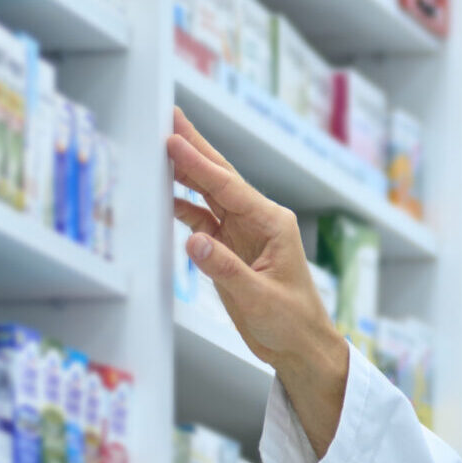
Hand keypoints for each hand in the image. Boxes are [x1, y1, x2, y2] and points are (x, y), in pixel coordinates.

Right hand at [167, 108, 349, 453]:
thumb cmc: (291, 322)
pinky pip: (203, 220)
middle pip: (220, 177)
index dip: (198, 164)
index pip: (228, 187)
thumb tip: (194, 240)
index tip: (173, 139)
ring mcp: (244, 232)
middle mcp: (258, 220)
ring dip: (185, 172)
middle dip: (194, 147)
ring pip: (209, 195)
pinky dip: (183, 206)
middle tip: (170, 116)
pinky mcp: (231, 249)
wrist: (301, 346)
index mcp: (272, 222)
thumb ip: (225, 269)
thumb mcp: (259, 298)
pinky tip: (165, 193)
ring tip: (161, 144)